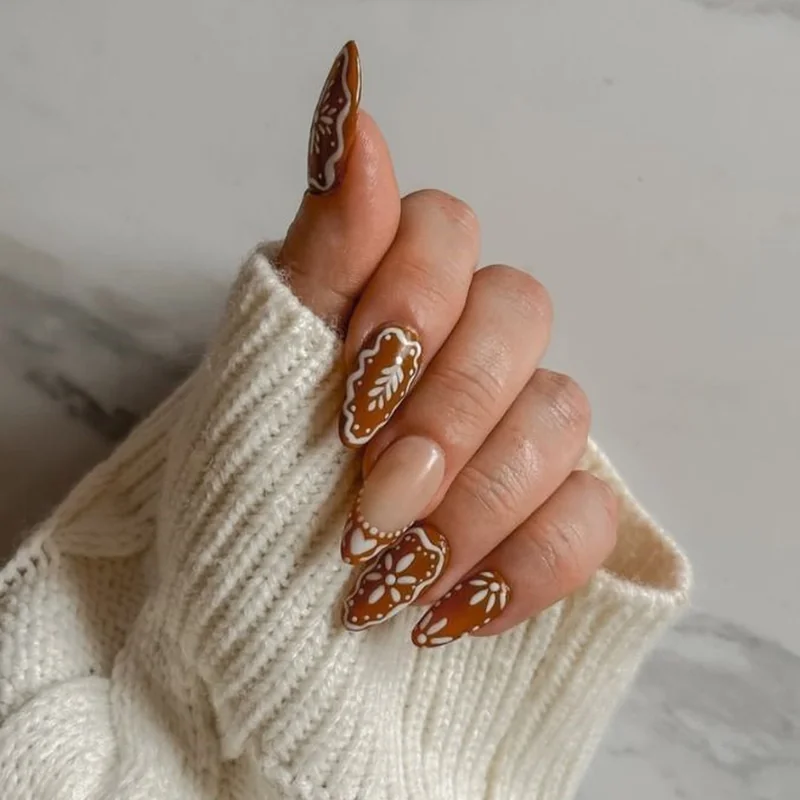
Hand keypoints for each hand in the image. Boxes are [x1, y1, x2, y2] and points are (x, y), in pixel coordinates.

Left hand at [276, 42, 617, 647]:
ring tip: (388, 576)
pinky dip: (517, 572)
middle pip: (519, 314)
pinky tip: (443, 611)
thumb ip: (322, 249)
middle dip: (444, 415)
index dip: (410, 294)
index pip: (443, 228)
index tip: (350, 381)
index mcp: (395, 295)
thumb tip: (350, 104)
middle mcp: (469, 346)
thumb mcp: (264, 364)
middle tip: (368, 500)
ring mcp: (520, 426)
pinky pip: (587, 518)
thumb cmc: (247, 481)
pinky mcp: (553, 510)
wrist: (251, 609)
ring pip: (561, 418)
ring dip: (472, 505)